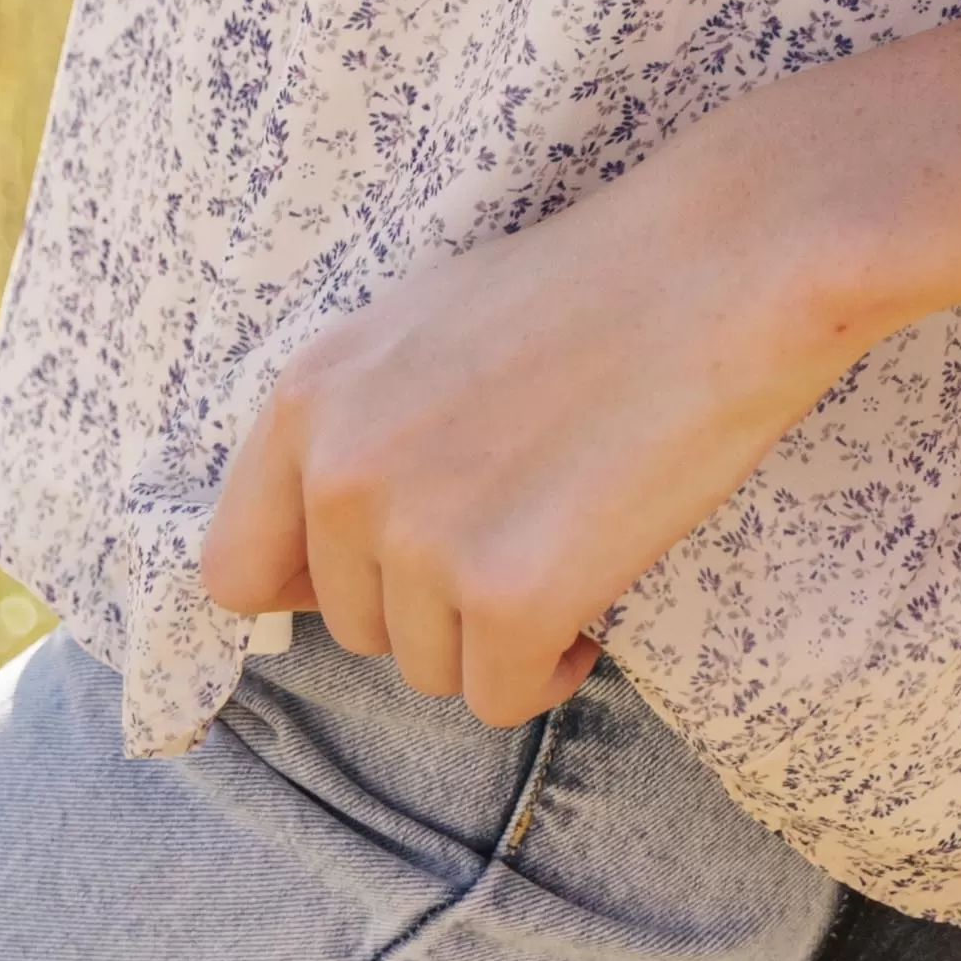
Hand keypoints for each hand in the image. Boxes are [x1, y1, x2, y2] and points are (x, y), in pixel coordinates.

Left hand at [197, 100, 886, 729]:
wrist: (726, 263)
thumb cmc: (589, 287)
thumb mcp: (422, 327)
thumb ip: (349, 431)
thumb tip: (301, 562)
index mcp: (307, 397)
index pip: (235, 570)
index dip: (313, 588)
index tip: (391, 573)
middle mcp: (341, 470)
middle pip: (351, 629)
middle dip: (432, 603)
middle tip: (522, 522)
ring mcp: (420, 536)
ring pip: (429, 670)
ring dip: (496, 636)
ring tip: (568, 539)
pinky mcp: (509, 594)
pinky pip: (503, 697)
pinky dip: (553, 669)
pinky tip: (596, 595)